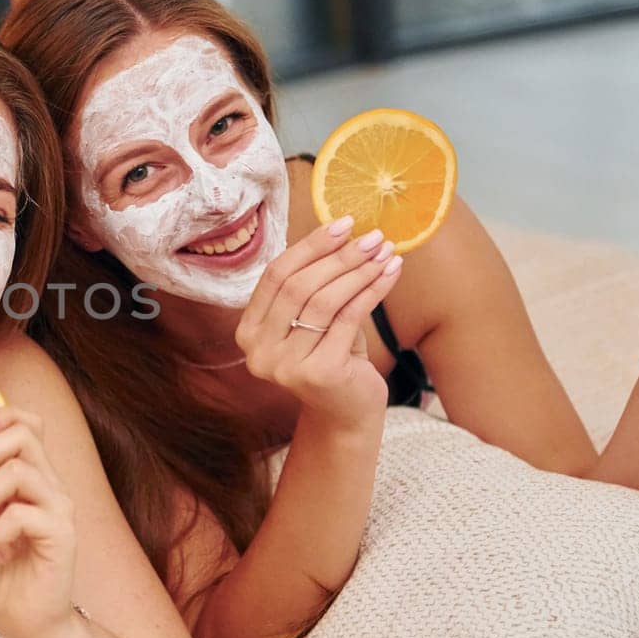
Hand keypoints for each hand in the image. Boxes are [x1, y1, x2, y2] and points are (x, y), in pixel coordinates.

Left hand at [0, 407, 76, 637]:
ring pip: (20, 471)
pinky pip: (23, 513)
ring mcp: (61, 509)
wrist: (25, 624)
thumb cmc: (3, 578)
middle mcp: (52, 488)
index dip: (2, 415)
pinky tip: (1, 549)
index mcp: (35, 480)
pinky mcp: (63, 535)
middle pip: (25, 434)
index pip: (29, 424)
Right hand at [235, 218, 403, 423]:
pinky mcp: (319, 374)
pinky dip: (372, 291)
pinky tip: (390, 274)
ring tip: (384, 252)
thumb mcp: (315, 320)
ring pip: (324, 301)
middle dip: (338, 256)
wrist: (347, 413)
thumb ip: (315, 285)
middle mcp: (258, 351)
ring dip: (358, 271)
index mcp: (249, 332)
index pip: (275, 276)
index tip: (342, 224)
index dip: (309, 246)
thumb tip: (345, 232)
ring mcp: (285, 366)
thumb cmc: (333, 357)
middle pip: (298, 286)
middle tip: (371, 237)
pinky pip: (348, 319)